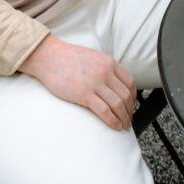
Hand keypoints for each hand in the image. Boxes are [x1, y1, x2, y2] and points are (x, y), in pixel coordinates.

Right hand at [19, 35, 136, 130]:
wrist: (50, 57)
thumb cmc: (68, 59)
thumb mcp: (93, 57)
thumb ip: (105, 68)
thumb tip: (113, 83)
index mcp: (109, 62)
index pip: (129, 82)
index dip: (133, 97)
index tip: (131, 106)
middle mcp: (106, 72)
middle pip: (125, 95)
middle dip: (130, 111)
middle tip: (129, 120)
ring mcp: (96, 83)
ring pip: (118, 105)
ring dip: (124, 118)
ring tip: (124, 126)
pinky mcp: (84, 94)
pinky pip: (104, 111)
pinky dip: (113, 121)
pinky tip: (115, 126)